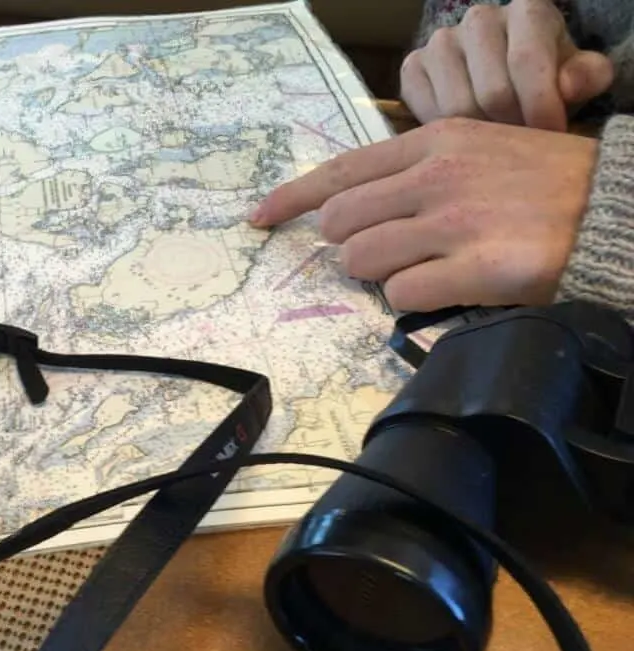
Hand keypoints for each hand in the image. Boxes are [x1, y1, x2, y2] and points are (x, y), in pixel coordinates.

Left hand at [249, 118, 597, 311]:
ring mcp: (455, 223)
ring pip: (363, 260)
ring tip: (421, 269)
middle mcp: (436, 177)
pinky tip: (446, 287)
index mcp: (433, 142)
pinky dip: (413, 300)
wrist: (612, 212)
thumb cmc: (538, 184)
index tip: (259, 217)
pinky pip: (402, 296)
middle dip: (348, 246)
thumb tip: (350, 207)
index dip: (291, 198)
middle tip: (382, 254)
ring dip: (379, 274)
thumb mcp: (474, 152)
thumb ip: (412, 173)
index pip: (340, 171)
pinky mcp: (476, 269)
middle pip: (340, 223)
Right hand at [401, 0, 613, 131]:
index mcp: (526, 10)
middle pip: (491, 92)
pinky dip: (446, 134)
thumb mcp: (578, 75)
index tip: (550, 137)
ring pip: (456, 108)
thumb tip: (567, 87)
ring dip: (479, 136)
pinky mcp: (413, 68)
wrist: (508, 76)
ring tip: (496, 143)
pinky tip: (466, 136)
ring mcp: (440, 43)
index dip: (540, 107)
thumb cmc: (547, 77)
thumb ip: (586, 76)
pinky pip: (426, 113)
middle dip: (511, 128)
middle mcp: (479, 19)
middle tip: (522, 147)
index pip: (526, 61)